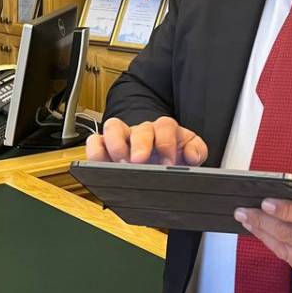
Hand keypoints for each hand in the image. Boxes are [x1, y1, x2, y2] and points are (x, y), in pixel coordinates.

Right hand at [85, 116, 207, 165]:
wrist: (158, 166)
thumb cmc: (172, 158)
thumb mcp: (189, 155)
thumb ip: (196, 152)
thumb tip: (191, 155)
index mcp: (164, 131)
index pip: (165, 126)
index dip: (166, 142)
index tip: (168, 163)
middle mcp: (142, 131)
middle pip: (139, 127)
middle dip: (139, 144)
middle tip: (139, 161)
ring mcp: (122, 138)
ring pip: (113, 127)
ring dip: (115, 144)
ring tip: (118, 164)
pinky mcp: (105, 148)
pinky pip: (95, 141)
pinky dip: (95, 150)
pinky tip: (99, 164)